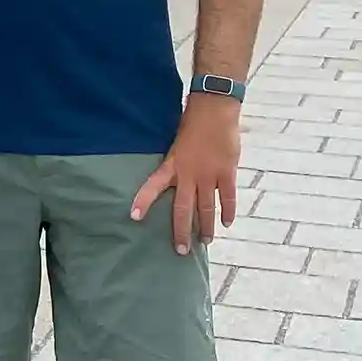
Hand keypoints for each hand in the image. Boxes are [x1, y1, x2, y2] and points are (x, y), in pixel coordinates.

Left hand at [131, 99, 241, 254]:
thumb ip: (174, 164)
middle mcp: (188, 174)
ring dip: (205, 227)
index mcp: (172, 165)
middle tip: (181, 250)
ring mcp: (209, 175)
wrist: (214, 110)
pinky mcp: (227, 172)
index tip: (134, 217)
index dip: (143, 202)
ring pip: (206, 208)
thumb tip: (170, 180)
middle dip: (181, 231)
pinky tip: (227, 224)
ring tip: (205, 242)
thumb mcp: (175, 144)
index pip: (152, 186)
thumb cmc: (192, 124)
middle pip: (183, 209)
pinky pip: (227, 197)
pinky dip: (227, 211)